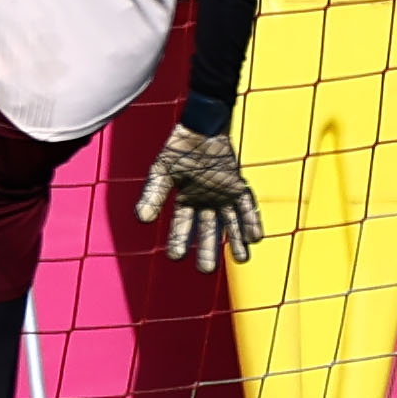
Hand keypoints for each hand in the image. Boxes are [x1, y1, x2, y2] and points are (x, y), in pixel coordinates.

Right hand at [135, 124, 264, 272]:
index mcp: (185, 199)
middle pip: (207, 230)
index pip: (181, 226)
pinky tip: (254, 237)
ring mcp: (223, 195)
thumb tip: (142, 220)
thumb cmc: (179, 149)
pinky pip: (246, 207)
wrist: (201, 128)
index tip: (174, 257)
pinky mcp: (237, 186)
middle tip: (205, 270)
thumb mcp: (161, 173)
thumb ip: (153, 195)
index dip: (178, 241)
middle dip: (207, 250)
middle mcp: (206, 201)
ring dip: (235, 241)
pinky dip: (251, 221)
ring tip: (241, 259)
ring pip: (230, 223)